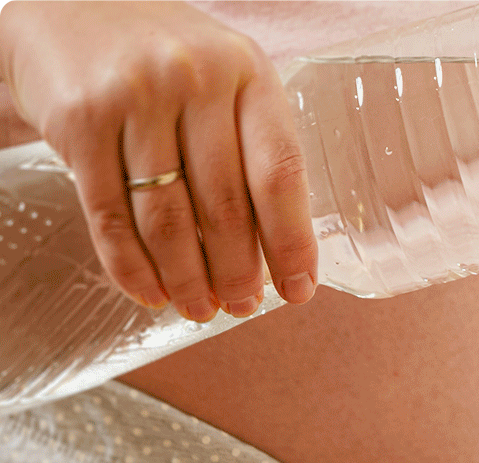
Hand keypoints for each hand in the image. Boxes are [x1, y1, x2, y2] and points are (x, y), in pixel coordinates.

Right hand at [0, 0, 316, 320]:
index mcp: (249, 74)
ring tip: (200, 308)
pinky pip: (110, 215)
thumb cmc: (171, 61)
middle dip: (236, 273)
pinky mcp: (81, 120)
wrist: (71, 8)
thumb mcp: (229, 81)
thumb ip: (255, 146)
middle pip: (224, 206)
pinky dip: (132, 266)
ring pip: (166, 219)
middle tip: (241, 307)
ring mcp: (134, 97)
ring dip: (186, 279)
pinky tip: (152, 292)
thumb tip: (280, 251)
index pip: (280, 176)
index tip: (297, 291)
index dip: (292, 244)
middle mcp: (195, 80)